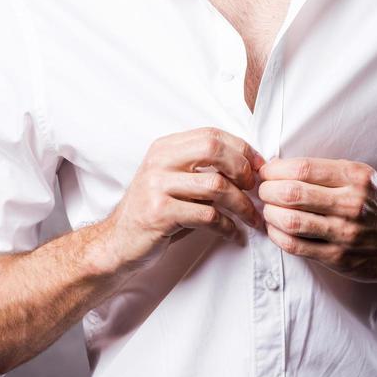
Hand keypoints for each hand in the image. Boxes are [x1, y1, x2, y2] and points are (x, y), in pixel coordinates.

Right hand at [106, 127, 265, 272]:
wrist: (118, 242)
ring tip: (252, 218)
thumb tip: (248, 166)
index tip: (258, 167)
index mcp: (165, 148)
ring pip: (216, 185)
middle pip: (213, 150)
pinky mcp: (160, 214)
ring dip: (242, 205)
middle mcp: (159, 162)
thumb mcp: (173, 180)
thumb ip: (200, 169)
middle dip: (242, 169)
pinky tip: (233, 233)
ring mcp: (157, 186)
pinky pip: (207, 215)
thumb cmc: (154, 212)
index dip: (241, 148)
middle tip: (255, 189)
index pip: (211, 134)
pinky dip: (227, 226)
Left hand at [258, 156, 376, 282]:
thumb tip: (279, 167)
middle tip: (262, 190)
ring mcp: (346, 233)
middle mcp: (352, 203)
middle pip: (292, 193)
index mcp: (355, 177)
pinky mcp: (339, 258)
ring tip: (266, 209)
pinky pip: (297, 246)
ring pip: (291, 221)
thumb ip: (327, 171)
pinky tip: (274, 228)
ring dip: (269, 213)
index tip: (266, 172)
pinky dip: (277, 235)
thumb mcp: (363, 177)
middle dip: (267, 190)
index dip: (275, 170)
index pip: (301, 169)